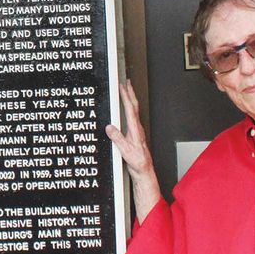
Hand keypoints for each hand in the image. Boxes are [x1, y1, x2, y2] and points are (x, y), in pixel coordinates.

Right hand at [105, 79, 161, 216]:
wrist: (144, 171)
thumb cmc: (138, 163)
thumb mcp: (126, 151)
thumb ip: (118, 139)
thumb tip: (110, 127)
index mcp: (135, 130)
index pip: (130, 109)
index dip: (126, 97)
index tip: (122, 86)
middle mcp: (137, 128)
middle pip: (134, 106)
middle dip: (130, 93)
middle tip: (126, 82)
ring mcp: (136, 131)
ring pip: (133, 110)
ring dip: (130, 99)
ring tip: (126, 91)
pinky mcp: (134, 134)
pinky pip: (131, 117)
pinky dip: (128, 108)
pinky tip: (125, 109)